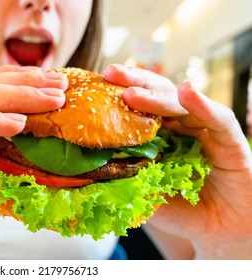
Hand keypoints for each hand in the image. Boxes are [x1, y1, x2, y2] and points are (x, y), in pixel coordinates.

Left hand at [104, 64, 251, 258]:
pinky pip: (217, 119)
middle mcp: (181, 125)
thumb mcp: (142, 192)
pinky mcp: (230, 140)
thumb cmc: (178, 209)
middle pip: (157, 95)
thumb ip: (121, 178)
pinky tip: (187, 92)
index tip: (95, 84)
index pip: (138, 106)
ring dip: (157, 96)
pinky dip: (202, 105)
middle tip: (110, 73)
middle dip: (133, 82)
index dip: (118, 93)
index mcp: (159, 133)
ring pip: (182, 104)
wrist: (216, 231)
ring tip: (132, 92)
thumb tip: (81, 172)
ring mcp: (205, 129)